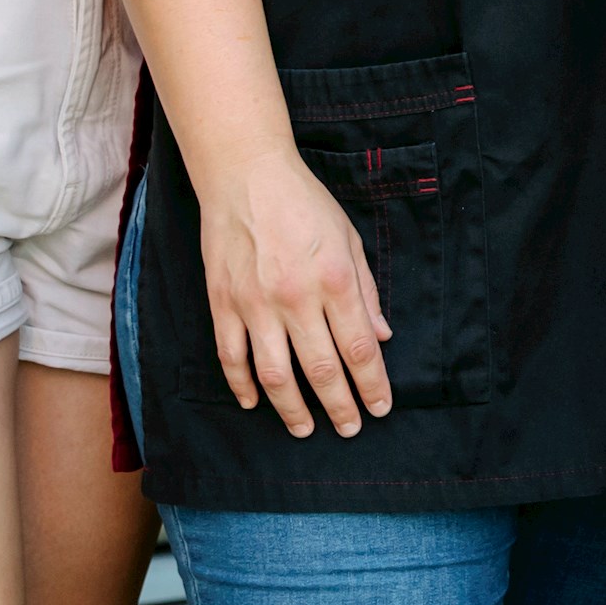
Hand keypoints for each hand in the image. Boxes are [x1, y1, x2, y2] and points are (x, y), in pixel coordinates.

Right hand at [200, 149, 391, 439]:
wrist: (246, 175)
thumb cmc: (305, 205)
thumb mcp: (350, 239)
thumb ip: (366, 291)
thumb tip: (381, 336)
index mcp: (335, 279)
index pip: (359, 348)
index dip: (372, 385)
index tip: (380, 409)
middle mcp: (297, 296)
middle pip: (321, 369)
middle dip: (340, 406)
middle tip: (349, 429)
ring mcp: (256, 303)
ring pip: (274, 375)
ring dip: (292, 409)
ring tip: (305, 429)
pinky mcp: (224, 302)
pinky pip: (231, 357)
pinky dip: (242, 386)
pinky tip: (254, 403)